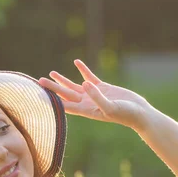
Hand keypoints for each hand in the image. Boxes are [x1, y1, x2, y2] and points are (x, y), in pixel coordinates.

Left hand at [38, 59, 155, 130]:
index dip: (52, 100)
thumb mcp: (110, 107)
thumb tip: (84, 83)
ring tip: (51, 73)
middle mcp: (87, 103)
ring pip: (74, 86)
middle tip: (40, 81)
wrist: (139, 113)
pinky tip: (76, 62)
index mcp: (86, 110)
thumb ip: (97, 96)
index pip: (64, 105)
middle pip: (65, 94)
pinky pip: (89, 77)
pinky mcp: (102, 87)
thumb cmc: (125, 114)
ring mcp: (94, 95)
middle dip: (53, 88)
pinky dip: (83, 69)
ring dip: (63, 79)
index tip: (39, 96)